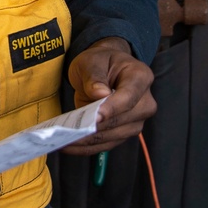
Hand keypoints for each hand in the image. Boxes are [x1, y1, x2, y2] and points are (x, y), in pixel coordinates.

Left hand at [61, 36, 155, 155]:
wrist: (105, 70)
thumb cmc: (99, 61)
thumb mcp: (92, 60)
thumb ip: (95, 76)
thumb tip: (100, 94)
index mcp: (141, 77)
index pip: (128, 97)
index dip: (111, 109)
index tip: (93, 117)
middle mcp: (145, 102)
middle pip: (120, 121)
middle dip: (94, 129)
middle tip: (68, 133)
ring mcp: (136, 120)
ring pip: (112, 137)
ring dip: (87, 141)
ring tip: (63, 140)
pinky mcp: (123, 132)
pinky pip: (106, 143)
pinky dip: (87, 146)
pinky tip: (68, 145)